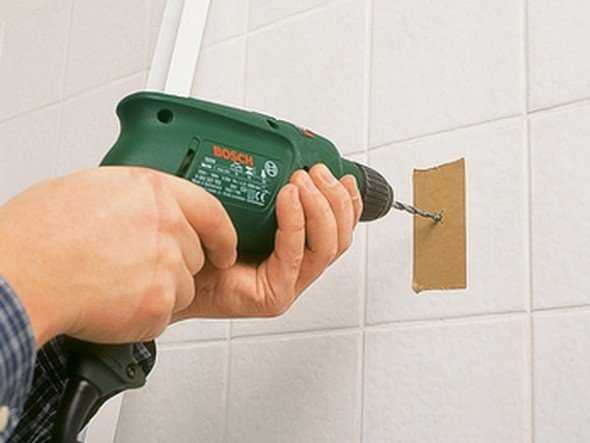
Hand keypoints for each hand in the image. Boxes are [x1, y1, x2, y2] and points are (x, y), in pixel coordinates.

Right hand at [0, 167, 236, 346]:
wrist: (22, 275)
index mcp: (152, 191)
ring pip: (182, 288)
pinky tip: (110, 303)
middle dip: (172, 265)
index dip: (222, 233)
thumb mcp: (89, 189)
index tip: (225, 247)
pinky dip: (140, 316)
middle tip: (130, 267)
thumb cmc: (40, 234)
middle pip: (194, 254)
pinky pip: (163, 314)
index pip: (210, 209)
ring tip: (113, 285)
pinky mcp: (160, 303)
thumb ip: (130, 199)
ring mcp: (167, 265)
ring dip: (157, 292)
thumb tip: (141, 210)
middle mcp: (167, 225)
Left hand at [172, 164, 362, 320]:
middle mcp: (295, 267)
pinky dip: (295, 224)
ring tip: (301, 181)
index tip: (341, 175)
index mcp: (295, 247)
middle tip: (317, 172)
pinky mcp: (273, 295)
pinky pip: (294, 256)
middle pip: (339, 237)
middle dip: (336, 200)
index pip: (337, 227)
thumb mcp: (241, 204)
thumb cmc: (201, 240)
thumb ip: (266, 188)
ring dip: (319, 208)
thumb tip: (283, 155)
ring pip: (326, 248)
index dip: (348, 202)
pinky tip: (287, 199)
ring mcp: (287, 283)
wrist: (173, 270)